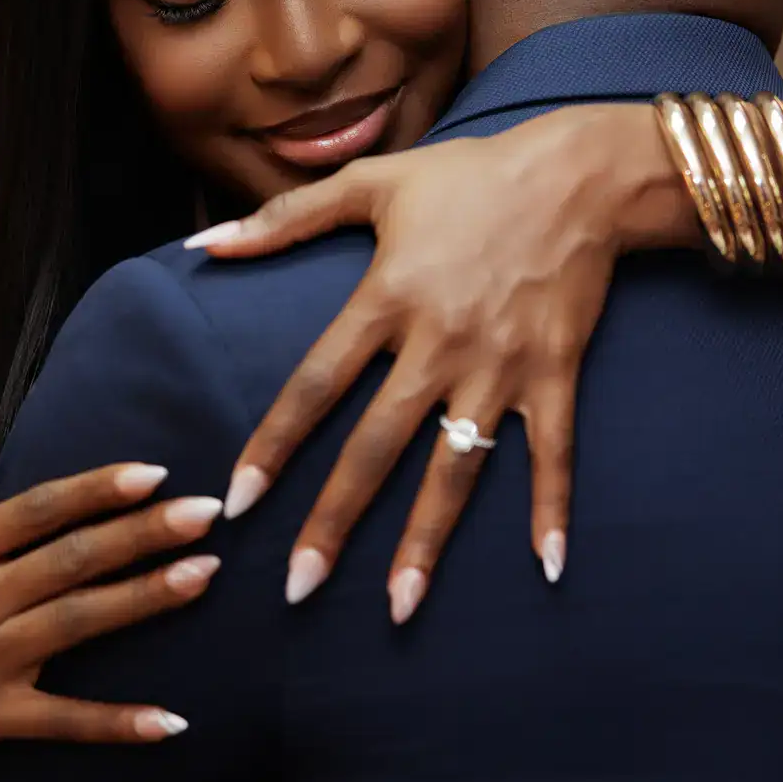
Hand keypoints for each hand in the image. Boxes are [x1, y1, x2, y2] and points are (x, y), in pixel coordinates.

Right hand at [0, 396, 222, 781]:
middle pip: (70, 560)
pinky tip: (172, 721)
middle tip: (208, 513)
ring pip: (76, 624)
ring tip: (204, 575)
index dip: (97, 489)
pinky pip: (63, 720)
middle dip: (142, 534)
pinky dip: (117, 723)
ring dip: (144, 600)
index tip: (155, 471)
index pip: (37, 510)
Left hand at [192, 104, 683, 621]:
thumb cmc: (469, 176)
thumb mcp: (372, 183)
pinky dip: (553, 509)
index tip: (239, 500)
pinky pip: (553, 453)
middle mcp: (438, 343)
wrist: (578, 173)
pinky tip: (549, 568)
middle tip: (298, 588)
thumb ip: (286, 218)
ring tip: (397, 608)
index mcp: (387, 298)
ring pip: (455, 469)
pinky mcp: (554, 374)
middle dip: (334, 521)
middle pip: (375, 447)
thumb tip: (205, 247)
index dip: (274, 444)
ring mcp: (499, 366)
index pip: (315, 385)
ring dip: (426, 541)